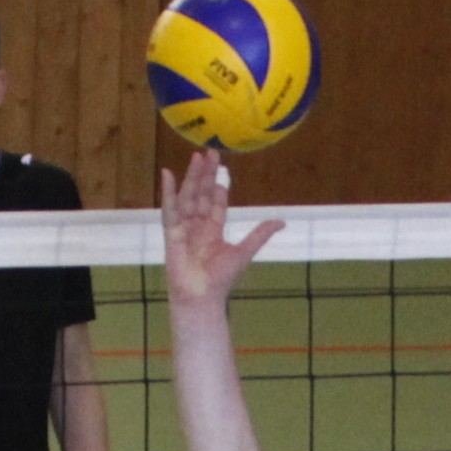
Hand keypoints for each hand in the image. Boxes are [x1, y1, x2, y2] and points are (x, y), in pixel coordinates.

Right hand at [160, 148, 283, 309]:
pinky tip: (168, 175)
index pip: (215, 203)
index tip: (223, 166)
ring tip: (196, 157)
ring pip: (188, 198)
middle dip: (205, 174)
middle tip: (210, 152)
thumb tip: (282, 221)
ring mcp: (184, 229)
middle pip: (201, 195)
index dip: (219, 185)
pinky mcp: (171, 234)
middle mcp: (197, 227)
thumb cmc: (221, 280)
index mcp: (213, 230)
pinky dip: (168, 193)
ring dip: (191, 178)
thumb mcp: (244, 251)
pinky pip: (169, 210)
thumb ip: (260, 234)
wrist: (202, 298)